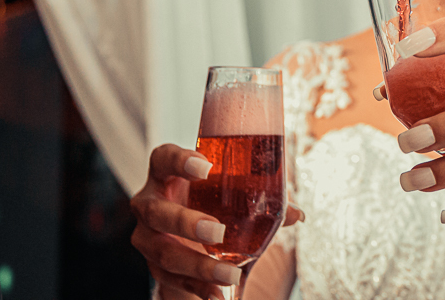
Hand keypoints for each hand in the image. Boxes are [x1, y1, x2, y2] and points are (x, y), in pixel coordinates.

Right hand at [130, 144, 302, 298]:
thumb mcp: (228, 194)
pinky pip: (172, 278)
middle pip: (156, 210)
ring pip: (163, 251)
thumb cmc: (210, 201)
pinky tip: (217, 293)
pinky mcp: (155, 264)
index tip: (205, 166)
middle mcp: (150, 202)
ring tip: (228, 274)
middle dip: (185, 222)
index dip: (179, 160)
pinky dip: (197, 286)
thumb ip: (259, 198)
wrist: (188, 237)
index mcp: (166, 174)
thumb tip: (297, 214)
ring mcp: (148, 236)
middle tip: (218, 231)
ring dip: (197, 265)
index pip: (163, 158)